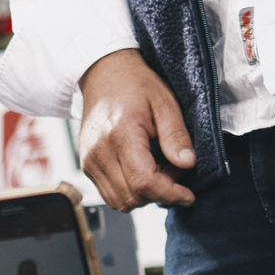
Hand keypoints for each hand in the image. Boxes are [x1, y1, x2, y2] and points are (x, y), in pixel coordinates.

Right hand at [77, 51, 197, 209]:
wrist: (103, 73)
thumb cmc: (135, 84)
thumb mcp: (165, 102)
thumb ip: (176, 135)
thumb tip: (188, 163)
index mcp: (119, 135)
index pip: (143, 182)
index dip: (169, 194)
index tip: (188, 195)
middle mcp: (98, 152)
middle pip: (132, 197)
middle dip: (160, 193)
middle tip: (174, 169)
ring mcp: (89, 161)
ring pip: (120, 201)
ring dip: (145, 195)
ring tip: (158, 169)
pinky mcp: (87, 165)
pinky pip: (110, 194)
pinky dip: (131, 191)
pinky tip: (143, 170)